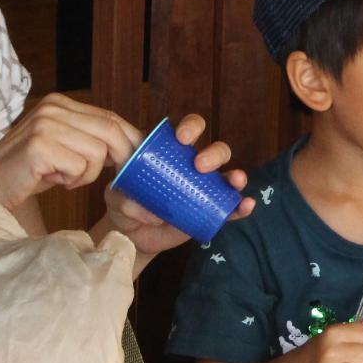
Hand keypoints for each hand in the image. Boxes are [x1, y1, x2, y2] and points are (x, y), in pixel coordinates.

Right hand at [0, 93, 142, 212]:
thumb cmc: (29, 170)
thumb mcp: (63, 148)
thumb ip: (90, 139)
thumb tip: (131, 146)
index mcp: (60, 104)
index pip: (109, 116)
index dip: (130, 139)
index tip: (141, 159)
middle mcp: (53, 108)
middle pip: (110, 130)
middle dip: (121, 157)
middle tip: (117, 177)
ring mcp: (46, 125)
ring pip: (98, 152)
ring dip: (87, 174)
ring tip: (66, 178)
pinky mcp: (40, 145)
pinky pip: (80, 167)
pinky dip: (73, 180)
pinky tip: (54, 181)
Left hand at [101, 114, 253, 256]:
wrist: (132, 235)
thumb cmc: (125, 204)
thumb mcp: (116, 197)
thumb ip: (126, 199)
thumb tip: (150, 211)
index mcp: (172, 152)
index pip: (187, 130)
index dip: (190, 127)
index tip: (181, 138)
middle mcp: (193, 166)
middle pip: (214, 150)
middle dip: (213, 153)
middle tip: (199, 165)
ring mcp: (205, 189)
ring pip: (228, 175)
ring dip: (234, 175)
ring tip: (234, 181)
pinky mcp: (211, 212)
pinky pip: (231, 207)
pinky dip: (241, 205)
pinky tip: (246, 205)